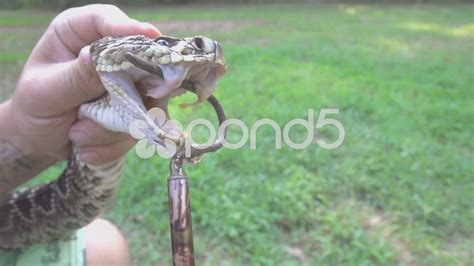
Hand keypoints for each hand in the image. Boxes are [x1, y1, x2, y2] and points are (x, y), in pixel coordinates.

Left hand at [5, 4, 159, 164]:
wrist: (40, 139)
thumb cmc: (35, 107)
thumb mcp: (45, 92)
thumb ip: (74, 77)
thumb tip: (100, 58)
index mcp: (78, 33)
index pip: (105, 20)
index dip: (128, 27)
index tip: (148, 36)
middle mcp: (108, 53)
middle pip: (141, 61)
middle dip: (126, 96)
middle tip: (104, 114)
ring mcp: (128, 80)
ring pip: (145, 102)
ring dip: (111, 128)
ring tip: (78, 136)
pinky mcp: (138, 106)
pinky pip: (142, 127)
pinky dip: (114, 144)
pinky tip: (87, 148)